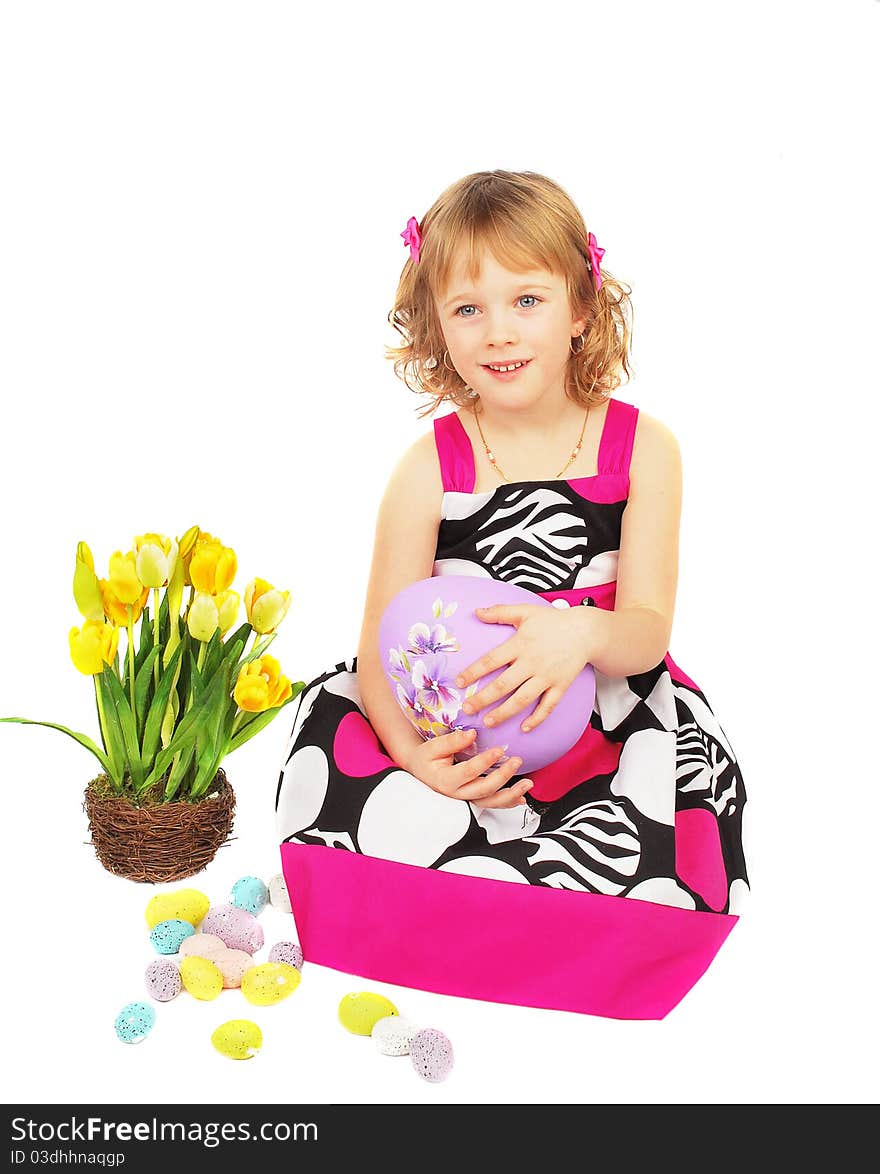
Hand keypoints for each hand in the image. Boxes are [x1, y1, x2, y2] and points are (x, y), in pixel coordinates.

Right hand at [402, 727, 533, 809]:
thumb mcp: (433, 747)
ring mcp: (465, 799)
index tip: (499, 749)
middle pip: (483, 790)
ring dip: (511, 794)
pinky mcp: (472, 799)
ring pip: (490, 802)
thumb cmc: (426, 759)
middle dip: (503, 776)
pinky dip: (507, 802)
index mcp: (445, 780)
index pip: (469, 772)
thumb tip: (472, 734)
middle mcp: (456, 794)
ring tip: (527, 784)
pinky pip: (491, 804)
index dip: (485, 761)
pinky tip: (521, 798)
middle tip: (516, 761)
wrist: (420, 771)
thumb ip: (452, 741)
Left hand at [455, 604, 593, 732]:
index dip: (474, 672)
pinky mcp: (560, 686)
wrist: (586, 631)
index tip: (459, 682)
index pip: (491, 660)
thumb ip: (500, 612)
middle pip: (504, 684)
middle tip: (467, 709)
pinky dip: (537, 718)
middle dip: (484, 699)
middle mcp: (532, 663)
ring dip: (505, 712)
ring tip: (489, 721)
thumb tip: (476, 612)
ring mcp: (547, 677)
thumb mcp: (525, 611)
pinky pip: (548, 706)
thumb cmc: (553, 622)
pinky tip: (524, 728)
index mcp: (520, 645)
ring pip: (522, 699)